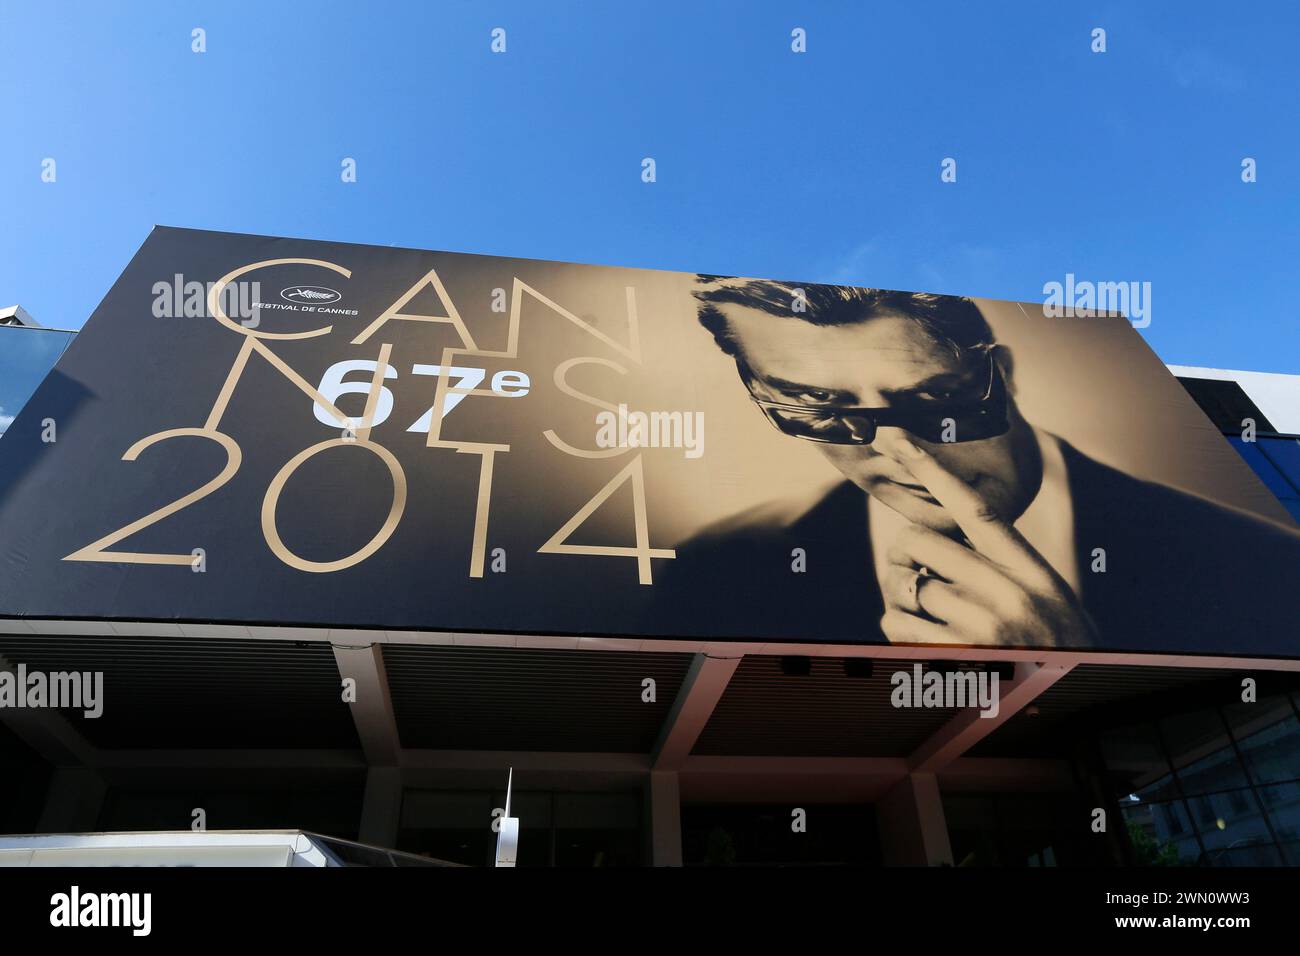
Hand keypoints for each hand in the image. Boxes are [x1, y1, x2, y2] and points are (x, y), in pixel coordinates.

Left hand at [879, 440, 1096, 647]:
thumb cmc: (1056, 640)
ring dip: (901, 594)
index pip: (973, 508)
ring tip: (924, 607)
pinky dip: (896, 624)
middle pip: (921, 540)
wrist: (1078, 693)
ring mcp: (983, 626)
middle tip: (911, 565)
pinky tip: (916, 631)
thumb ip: (1002, 561)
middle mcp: (1008, 592)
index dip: (933, 470)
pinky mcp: (959, 658)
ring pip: (904, 584)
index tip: (900, 440)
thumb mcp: (1045, 591)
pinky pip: (898, 622)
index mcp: (1029, 568)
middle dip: (904, 551)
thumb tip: (940, 540)